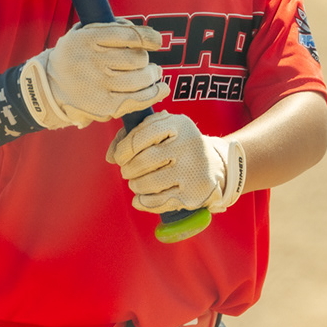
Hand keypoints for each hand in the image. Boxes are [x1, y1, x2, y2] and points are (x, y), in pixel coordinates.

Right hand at [16, 20, 167, 129]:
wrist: (50, 87)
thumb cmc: (76, 56)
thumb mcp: (83, 33)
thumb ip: (112, 28)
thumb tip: (148, 36)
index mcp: (87, 39)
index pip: (128, 36)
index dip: (149, 38)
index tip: (156, 42)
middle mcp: (92, 61)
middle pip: (137, 58)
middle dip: (145, 60)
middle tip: (144, 63)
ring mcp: (98, 85)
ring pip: (140, 78)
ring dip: (152, 75)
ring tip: (153, 74)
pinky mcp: (104, 106)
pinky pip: (137, 99)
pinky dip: (154, 93)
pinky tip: (161, 88)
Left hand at [107, 111, 246, 214]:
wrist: (217, 166)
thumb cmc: (179, 145)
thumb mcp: (162, 129)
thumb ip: (132, 135)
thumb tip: (110, 156)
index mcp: (179, 124)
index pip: (141, 135)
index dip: (123, 149)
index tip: (119, 157)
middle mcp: (189, 145)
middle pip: (143, 161)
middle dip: (128, 169)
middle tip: (127, 171)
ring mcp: (193, 170)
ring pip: (149, 183)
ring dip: (135, 185)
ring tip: (135, 183)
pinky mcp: (194, 194)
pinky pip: (159, 202)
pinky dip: (144, 202)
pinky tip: (139, 198)